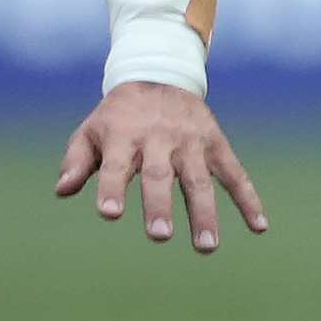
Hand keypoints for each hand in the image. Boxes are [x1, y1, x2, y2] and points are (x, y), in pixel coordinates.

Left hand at [54, 82, 267, 251]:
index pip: (117, 165)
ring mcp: (191, 141)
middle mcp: (159, 138)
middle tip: (158, 236)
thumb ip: (76, 160)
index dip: (112, 187)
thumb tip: (62, 190)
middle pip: (160, 175)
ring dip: (204, 213)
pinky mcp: (216, 143)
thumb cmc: (118, 116)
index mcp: (124, 135)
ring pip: (199, 179)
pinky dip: (248, 198)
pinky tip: (259, 226)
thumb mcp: (91, 130)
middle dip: (160, 205)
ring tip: (206, 246)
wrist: (160, 74)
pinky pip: (235, 173)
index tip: (109, 213)